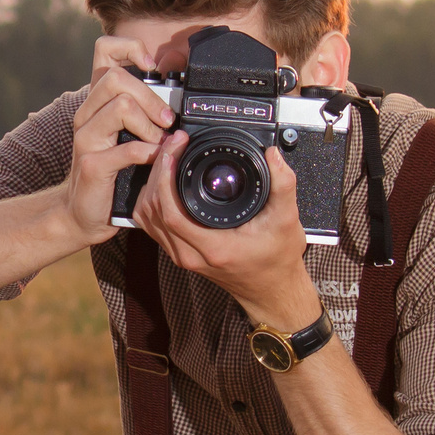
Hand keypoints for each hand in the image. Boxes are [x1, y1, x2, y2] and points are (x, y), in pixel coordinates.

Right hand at [58, 36, 176, 244]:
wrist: (82, 211)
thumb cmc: (110, 171)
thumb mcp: (126, 133)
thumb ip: (143, 108)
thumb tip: (176, 83)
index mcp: (97, 101)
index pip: (105, 51)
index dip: (131, 48)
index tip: (152, 68)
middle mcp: (87, 114)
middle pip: (117, 78)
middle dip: (151, 97)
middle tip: (167, 121)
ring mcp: (86, 139)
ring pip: (120, 106)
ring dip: (150, 125)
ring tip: (159, 142)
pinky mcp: (92, 164)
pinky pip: (126, 149)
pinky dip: (148, 153)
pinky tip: (152, 160)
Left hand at [131, 136, 320, 329]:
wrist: (271, 288)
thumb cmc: (277, 259)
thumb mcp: (287, 219)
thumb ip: (283, 184)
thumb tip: (272, 155)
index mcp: (213, 247)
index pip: (170, 213)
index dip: (164, 178)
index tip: (173, 151)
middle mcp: (190, 254)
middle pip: (153, 211)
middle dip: (157, 172)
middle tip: (172, 146)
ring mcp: (181, 255)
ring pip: (147, 218)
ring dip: (151, 185)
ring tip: (168, 158)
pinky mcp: (179, 252)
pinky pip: (152, 225)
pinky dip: (153, 200)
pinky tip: (165, 181)